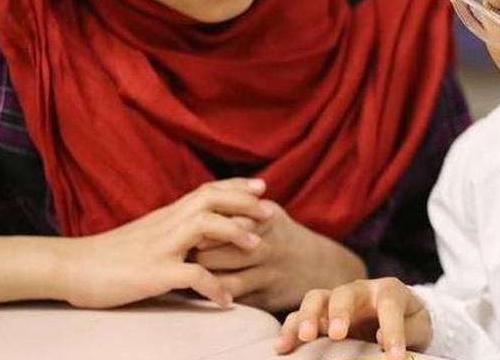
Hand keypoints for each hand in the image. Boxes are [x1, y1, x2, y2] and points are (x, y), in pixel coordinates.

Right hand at [56, 178, 273, 308]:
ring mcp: (159, 247)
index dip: (235, 186)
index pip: (206, 190)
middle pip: (211, 199)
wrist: (68, 267)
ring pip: (204, 226)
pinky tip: (225, 300)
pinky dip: (213, 286)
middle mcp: (165, 224)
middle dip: (244, 203)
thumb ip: (172, 230)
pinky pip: (191, 275)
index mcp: (165, 215)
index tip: (262, 187)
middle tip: (272, 212)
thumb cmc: (107, 255)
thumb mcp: (145, 235)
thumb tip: (198, 232)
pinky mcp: (151, 273)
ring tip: (256, 247)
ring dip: (234, 234)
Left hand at [193, 201, 366, 311]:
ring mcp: (269, 272)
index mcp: (267, 217)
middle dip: (194, 252)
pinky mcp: (267, 296)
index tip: (186, 229)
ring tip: (188, 269)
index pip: (223, 218)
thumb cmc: (280, 236)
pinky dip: (214, 291)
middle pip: (216, 248)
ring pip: (221, 275)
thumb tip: (194, 202)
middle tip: (180, 252)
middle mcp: (269, 244)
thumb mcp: (267, 213)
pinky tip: (205, 287)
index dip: (200, 226)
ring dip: (200, 274)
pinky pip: (232, 295)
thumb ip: (237, 204)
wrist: (319, 267)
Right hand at [274, 278, 430, 358]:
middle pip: (345, 293)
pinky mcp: (320, 315)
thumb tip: (381, 338)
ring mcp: (336, 301)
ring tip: (305, 336)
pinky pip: (299, 316)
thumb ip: (409, 331)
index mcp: (388, 291)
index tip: (393, 356)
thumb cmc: (409, 321)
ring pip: (316, 298)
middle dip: (340, 312)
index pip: (390, 305)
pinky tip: (282, 347)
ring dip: (308, 316)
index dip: (392, 331)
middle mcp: (360, 291)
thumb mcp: (420, 326)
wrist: (397, 315)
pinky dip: (290, 329)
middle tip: (337, 334)